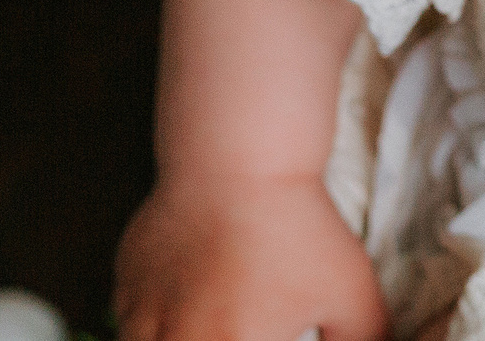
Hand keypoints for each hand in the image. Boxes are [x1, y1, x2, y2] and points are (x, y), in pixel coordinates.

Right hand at [114, 171, 388, 340]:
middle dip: (216, 338)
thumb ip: (361, 340)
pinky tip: (180, 304)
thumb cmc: (298, 229)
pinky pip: (128, 324)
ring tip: (212, 321)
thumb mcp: (354, 295)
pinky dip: (149, 324)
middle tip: (242, 323)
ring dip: (175, 339)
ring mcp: (139, 317)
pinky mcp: (123, 284)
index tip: (270, 334)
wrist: (239, 161)